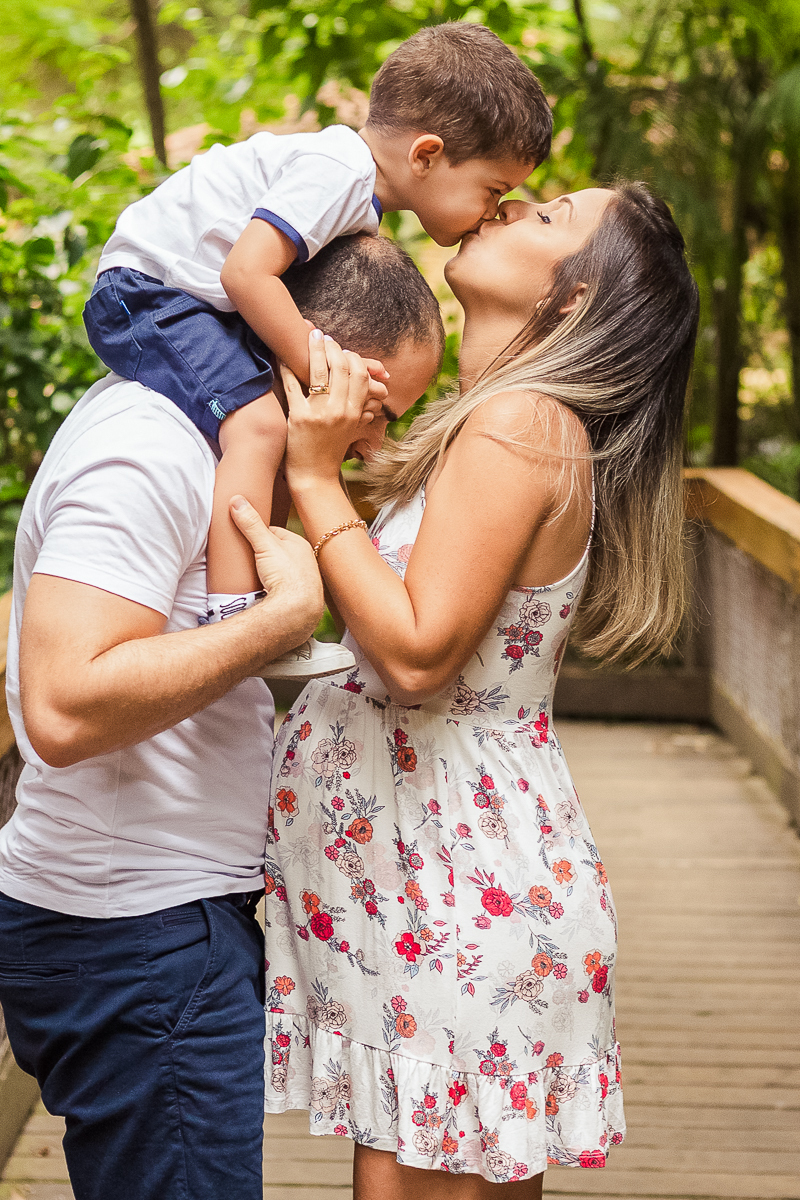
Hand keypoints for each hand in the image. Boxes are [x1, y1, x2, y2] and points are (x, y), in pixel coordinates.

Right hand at [230, 495, 322, 623]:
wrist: (298, 610)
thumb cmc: (286, 575)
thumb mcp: (265, 545)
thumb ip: (251, 524)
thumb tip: (237, 500)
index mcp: (300, 544)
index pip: (275, 533)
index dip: (258, 534)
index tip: (244, 537)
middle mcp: (306, 561)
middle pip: (277, 552)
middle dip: (262, 553)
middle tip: (244, 557)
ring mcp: (303, 580)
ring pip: (281, 570)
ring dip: (268, 571)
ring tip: (251, 574)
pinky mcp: (298, 598)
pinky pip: (282, 587)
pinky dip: (273, 587)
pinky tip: (263, 591)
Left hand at [281, 331, 374, 488]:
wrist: (314, 476)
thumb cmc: (331, 451)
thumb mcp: (352, 428)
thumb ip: (363, 407)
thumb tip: (378, 391)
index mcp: (354, 412)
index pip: (359, 374)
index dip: (351, 356)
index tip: (342, 349)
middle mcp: (340, 411)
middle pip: (341, 367)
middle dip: (333, 347)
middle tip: (323, 337)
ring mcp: (320, 414)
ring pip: (319, 371)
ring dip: (314, 349)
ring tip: (309, 336)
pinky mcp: (298, 417)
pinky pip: (292, 385)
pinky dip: (286, 367)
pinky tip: (282, 354)